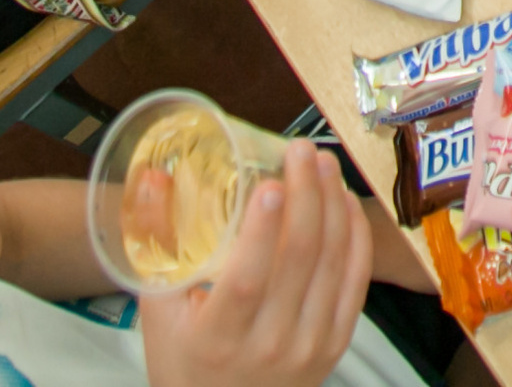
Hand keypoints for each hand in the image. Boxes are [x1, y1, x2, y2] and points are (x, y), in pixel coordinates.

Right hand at [140, 143, 370, 386]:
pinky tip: (344, 201)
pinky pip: (356, 280)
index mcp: (218, 340)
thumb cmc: (185, 362)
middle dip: (305, 193)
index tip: (269, 182)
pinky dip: (354, 234)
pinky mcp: (336, 344)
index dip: (261, 231)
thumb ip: (155, 242)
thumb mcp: (158, 311)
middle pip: (298, 259)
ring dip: (332, 203)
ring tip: (324, 163)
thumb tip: (155, 176)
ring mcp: (309, 347)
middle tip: (301, 149)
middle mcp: (269, 347)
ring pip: (332, 262)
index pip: (247, 282)